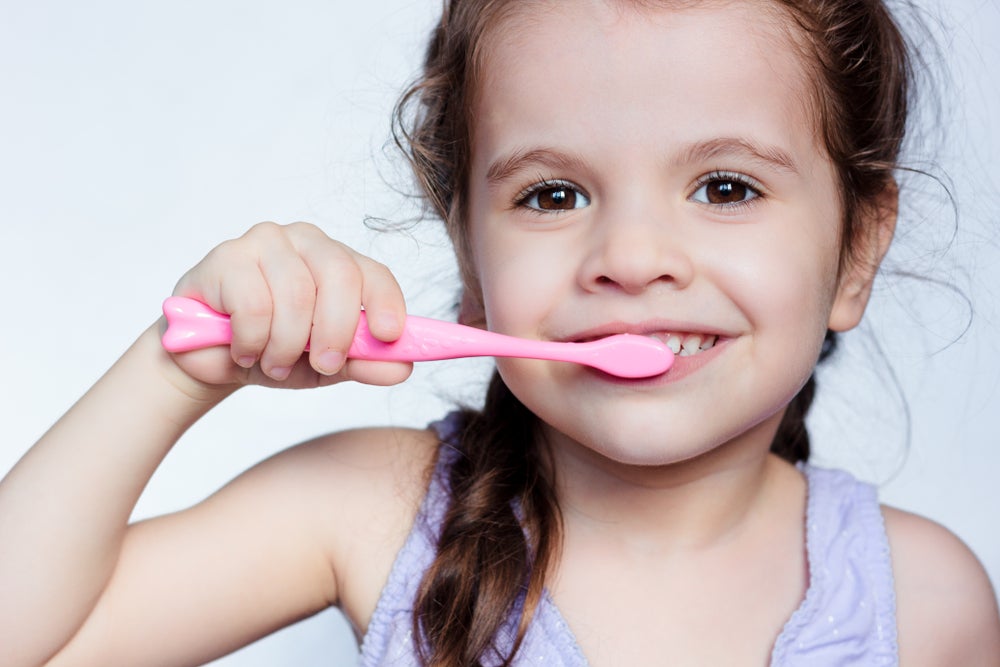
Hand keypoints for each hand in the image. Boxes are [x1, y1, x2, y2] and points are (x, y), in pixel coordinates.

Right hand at [167, 222, 412, 389]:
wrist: (208, 360)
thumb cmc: (272, 351)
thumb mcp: (325, 366)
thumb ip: (363, 362)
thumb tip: (403, 367)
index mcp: (338, 261)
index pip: (373, 272)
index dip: (386, 302)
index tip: (390, 336)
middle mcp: (305, 241)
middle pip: (340, 275)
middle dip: (337, 330)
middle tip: (325, 364)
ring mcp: (264, 242)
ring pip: (296, 295)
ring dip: (286, 345)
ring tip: (273, 364)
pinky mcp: (226, 258)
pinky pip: (253, 305)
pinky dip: (253, 341)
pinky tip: (244, 350)